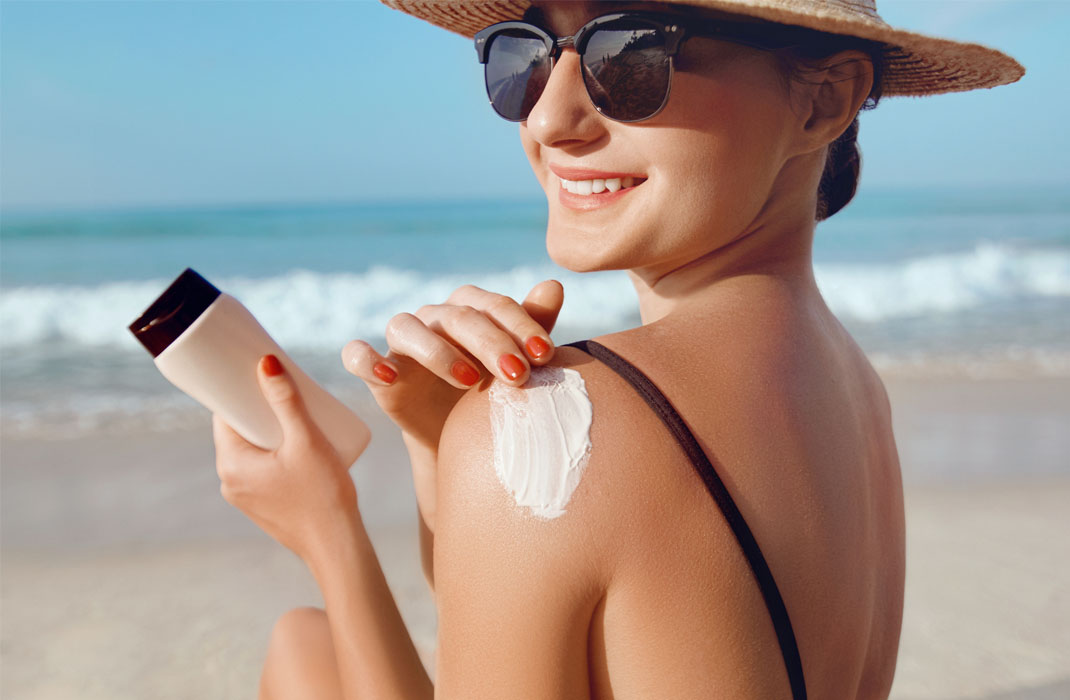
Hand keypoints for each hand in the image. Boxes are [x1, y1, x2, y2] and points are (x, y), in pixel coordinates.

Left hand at [213, 354, 358, 564]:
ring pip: (250, 450)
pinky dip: (273, 452)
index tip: (256, 372)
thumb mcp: (306, 439)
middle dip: (258, 408)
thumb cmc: (322, 493)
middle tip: (283, 388)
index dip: (238, 391)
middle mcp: (229, 482)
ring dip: (267, 430)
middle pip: (238, 431)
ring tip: (295, 411)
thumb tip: (266, 363)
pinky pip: (260, 468)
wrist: (336, 544)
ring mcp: (244, 496)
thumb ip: (286, 401)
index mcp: (231, 464)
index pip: (223, 416)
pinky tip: (294, 444)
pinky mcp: (261, 505)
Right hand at [340, 280, 563, 453]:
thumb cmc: (492, 391)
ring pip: (407, 327)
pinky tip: (388, 377)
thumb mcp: (517, 362)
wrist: (458, 438)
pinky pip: (358, 356)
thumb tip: (554, 285)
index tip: (546, 355)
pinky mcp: (378, 372)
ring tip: (470, 381)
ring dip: (438, 351)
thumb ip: (534, 324)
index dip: (521, 326)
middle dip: (491, 343)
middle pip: (458, 316)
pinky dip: (367, 360)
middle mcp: (433, 318)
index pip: (494, 305)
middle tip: (518, 375)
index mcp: (469, 308)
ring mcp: (402, 342)